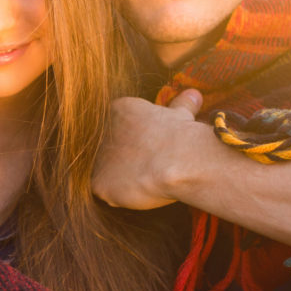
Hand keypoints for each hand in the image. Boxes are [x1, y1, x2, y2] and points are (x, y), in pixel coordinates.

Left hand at [92, 89, 204, 209]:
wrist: (180, 158)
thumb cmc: (182, 135)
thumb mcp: (182, 114)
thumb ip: (180, 104)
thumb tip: (193, 94)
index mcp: (117, 110)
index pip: (120, 127)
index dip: (138, 141)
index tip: (155, 149)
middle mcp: (100, 130)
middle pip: (111, 149)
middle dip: (127, 158)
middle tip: (151, 165)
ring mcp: (97, 157)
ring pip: (108, 171)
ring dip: (124, 177)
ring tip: (148, 177)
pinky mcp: (98, 182)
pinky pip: (107, 193)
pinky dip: (122, 196)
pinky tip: (141, 189)